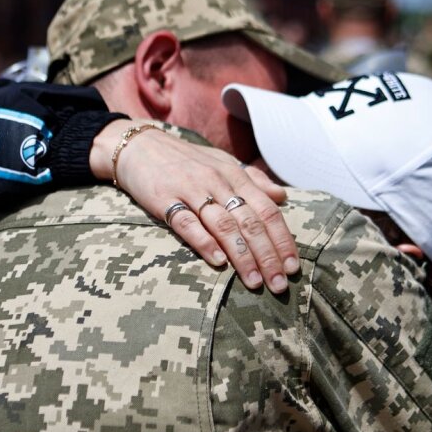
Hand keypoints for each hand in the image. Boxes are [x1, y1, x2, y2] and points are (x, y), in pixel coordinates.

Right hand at [90, 119, 298, 292]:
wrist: (138, 146)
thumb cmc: (185, 160)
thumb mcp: (222, 162)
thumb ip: (253, 180)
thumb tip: (282, 197)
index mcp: (235, 175)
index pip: (267, 211)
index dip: (282, 240)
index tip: (293, 266)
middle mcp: (218, 182)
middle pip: (250, 222)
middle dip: (268, 256)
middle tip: (278, 285)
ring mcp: (191, 190)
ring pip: (224, 226)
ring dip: (242, 256)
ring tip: (255, 282)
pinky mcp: (165, 199)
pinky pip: (187, 223)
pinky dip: (204, 243)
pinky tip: (217, 263)